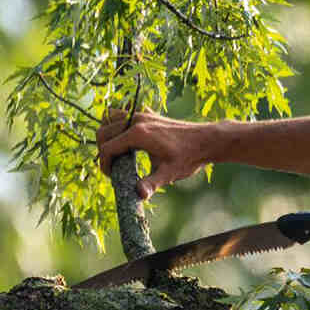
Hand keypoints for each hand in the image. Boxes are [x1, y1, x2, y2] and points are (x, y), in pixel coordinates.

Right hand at [96, 109, 212, 199]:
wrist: (207, 140)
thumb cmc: (189, 157)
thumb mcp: (169, 172)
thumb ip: (152, 183)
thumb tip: (139, 194)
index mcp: (138, 134)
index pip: (107, 148)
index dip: (104, 164)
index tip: (111, 177)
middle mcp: (137, 120)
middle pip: (104, 131)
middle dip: (102, 150)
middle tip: (113, 167)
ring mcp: (142, 115)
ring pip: (110, 118)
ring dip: (108, 134)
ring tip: (116, 153)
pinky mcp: (149, 115)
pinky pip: (124, 115)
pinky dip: (118, 125)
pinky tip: (129, 142)